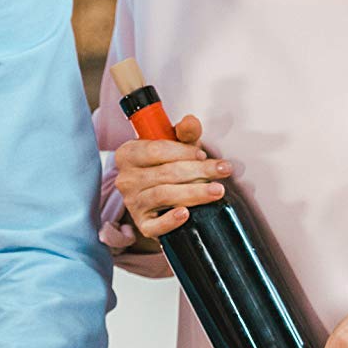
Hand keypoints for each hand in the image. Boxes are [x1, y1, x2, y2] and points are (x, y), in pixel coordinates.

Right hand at [112, 114, 232, 240]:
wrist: (158, 197)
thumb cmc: (166, 166)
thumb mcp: (175, 146)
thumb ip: (184, 133)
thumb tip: (191, 122)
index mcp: (129, 154)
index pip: (156, 150)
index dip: (183, 152)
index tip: (203, 154)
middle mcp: (126, 179)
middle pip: (165, 173)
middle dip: (198, 171)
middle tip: (222, 171)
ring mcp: (132, 203)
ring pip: (163, 196)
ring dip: (194, 193)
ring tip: (216, 190)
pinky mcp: (142, 225)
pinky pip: (154, 226)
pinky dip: (170, 221)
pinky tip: (186, 214)